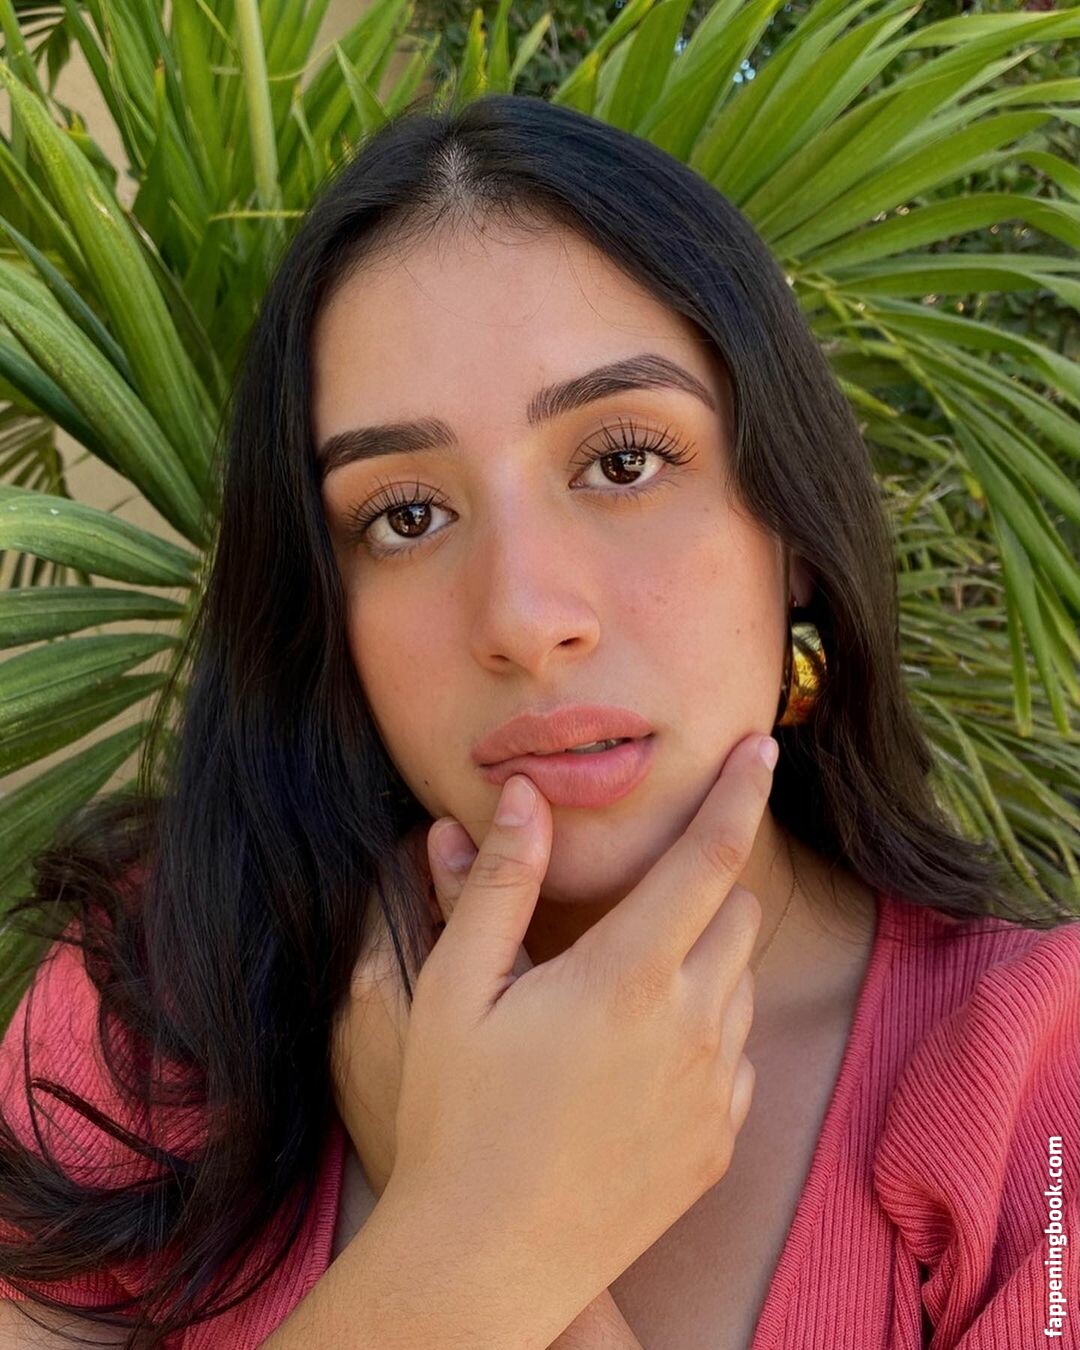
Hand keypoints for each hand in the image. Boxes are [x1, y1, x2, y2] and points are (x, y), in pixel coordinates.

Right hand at [372, 731, 768, 1339]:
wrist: (486, 1261)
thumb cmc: (456, 1115)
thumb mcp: (457, 988)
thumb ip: (499, 883)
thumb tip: (525, 797)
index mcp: (628, 975)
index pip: (709, 857)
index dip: (740, 793)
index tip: (762, 749)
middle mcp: (691, 1026)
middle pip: (734, 917)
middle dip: (704, 889)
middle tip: (638, 909)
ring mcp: (714, 1092)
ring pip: (736, 986)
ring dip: (700, 963)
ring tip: (617, 998)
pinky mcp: (719, 1145)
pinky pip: (735, 1058)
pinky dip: (704, 1034)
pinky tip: (636, 1063)